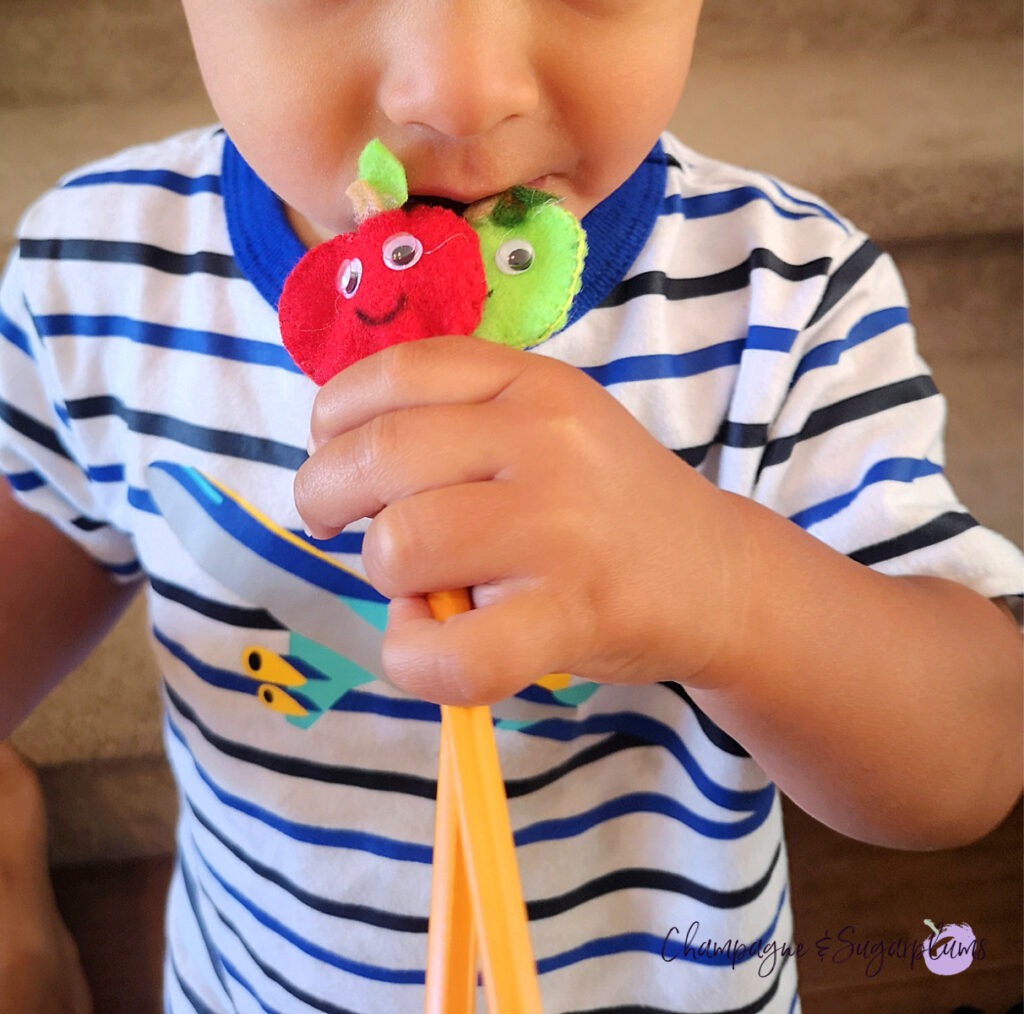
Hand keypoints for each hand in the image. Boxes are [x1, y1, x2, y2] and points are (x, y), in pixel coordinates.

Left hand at [294, 336, 741, 704]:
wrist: (719, 576)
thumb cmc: (609, 504)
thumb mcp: (550, 426)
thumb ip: (461, 421)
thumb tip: (337, 456)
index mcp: (534, 384)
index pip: (395, 373)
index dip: (334, 417)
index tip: (331, 455)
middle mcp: (548, 440)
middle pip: (377, 457)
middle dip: (326, 497)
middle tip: (342, 527)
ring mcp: (561, 528)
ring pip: (400, 546)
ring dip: (387, 578)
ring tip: (427, 587)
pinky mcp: (573, 616)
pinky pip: (449, 652)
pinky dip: (414, 658)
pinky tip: (435, 641)